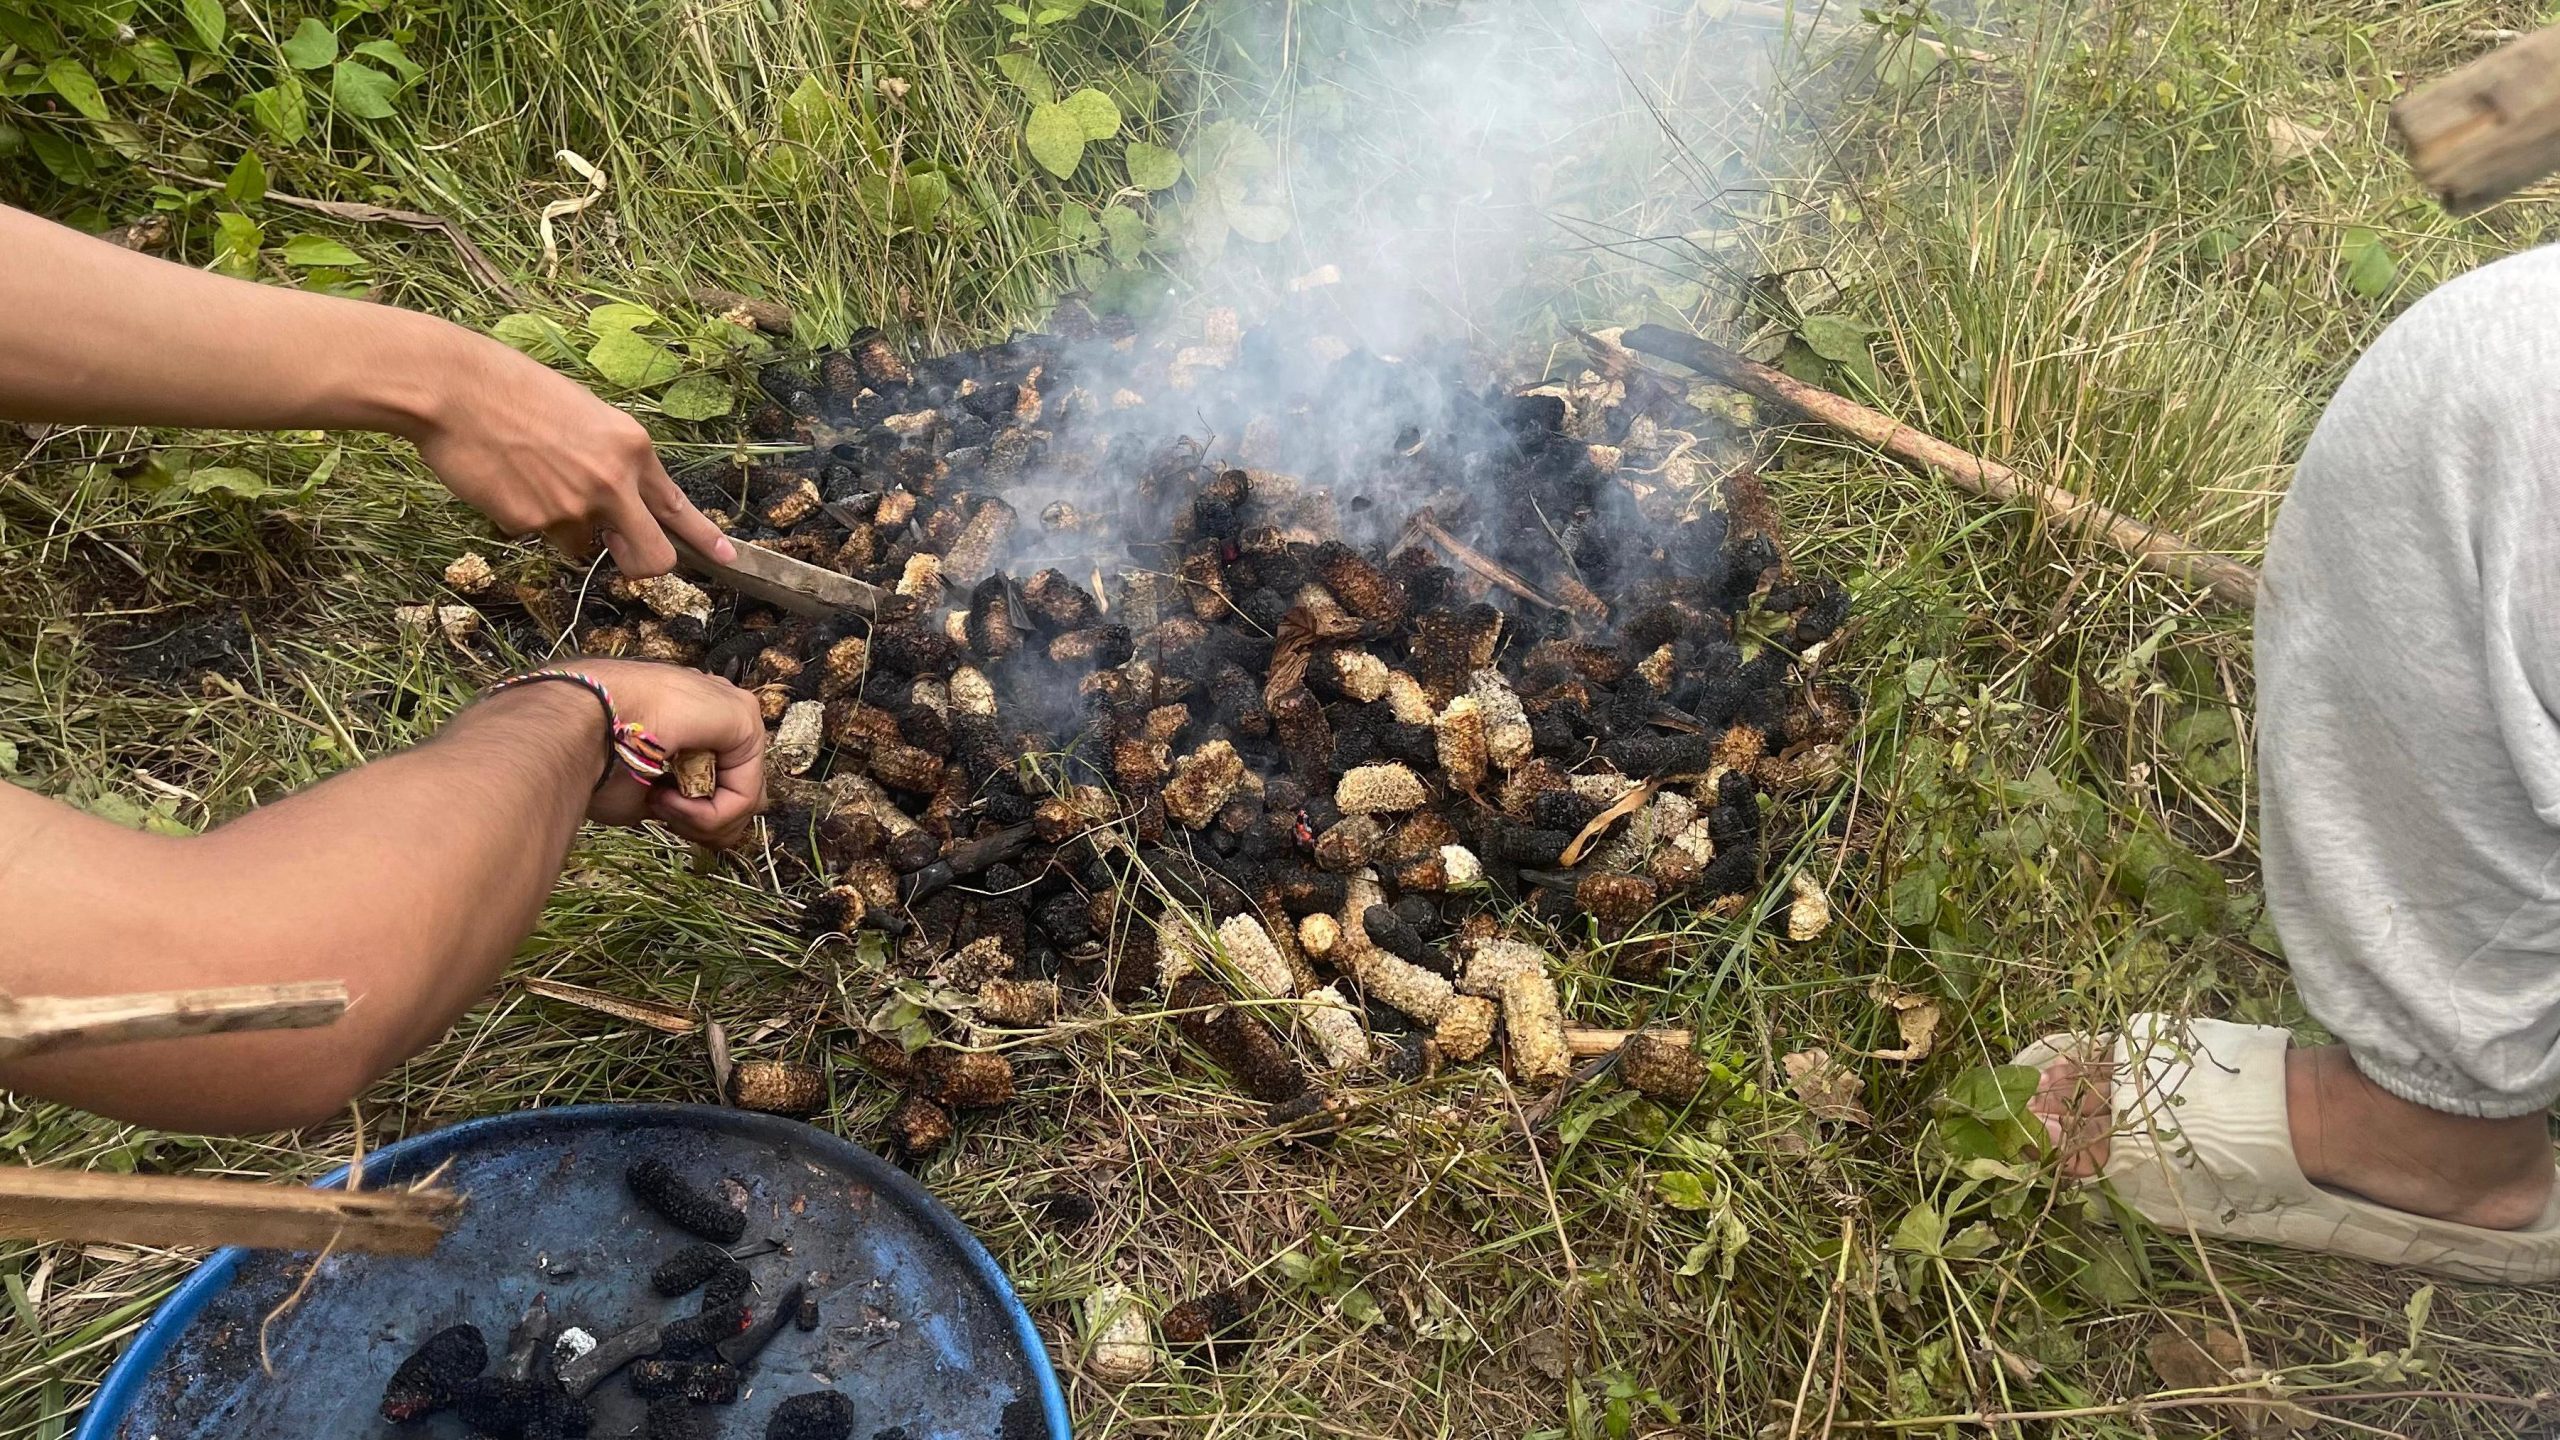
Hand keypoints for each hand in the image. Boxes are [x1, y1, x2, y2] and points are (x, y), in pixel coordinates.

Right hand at [405, 331, 738, 577]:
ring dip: (563, 527)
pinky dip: (521, 517)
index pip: (678, 505)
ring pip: (581, 546)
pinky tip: (502, 478)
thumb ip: (611, 461)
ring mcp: (573, 507)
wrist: (453, 386)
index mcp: (632, 448)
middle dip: (639, 566)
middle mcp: (613, 482)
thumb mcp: (584, 414)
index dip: (705, 538)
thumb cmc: (513, 390)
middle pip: (651, 558)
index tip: (730, 559)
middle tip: (614, 551)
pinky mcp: (531, 523)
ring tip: (530, 476)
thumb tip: (618, 506)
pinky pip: (535, 535)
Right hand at [575, 660, 765, 846]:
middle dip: (704, 823)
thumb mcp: (640, 790)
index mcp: (689, 717)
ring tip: (658, 800)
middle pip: (740, 793)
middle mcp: (715, 708)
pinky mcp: (742, 717)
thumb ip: (679, 799)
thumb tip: (703, 821)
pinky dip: (707, 814)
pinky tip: (666, 796)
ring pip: (744, 797)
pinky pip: (744, 793)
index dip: (693, 817)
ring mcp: (731, 708)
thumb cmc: (589, 756)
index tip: (653, 811)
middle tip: (660, 812)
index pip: (721, 783)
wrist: (570, 727)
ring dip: (699, 819)